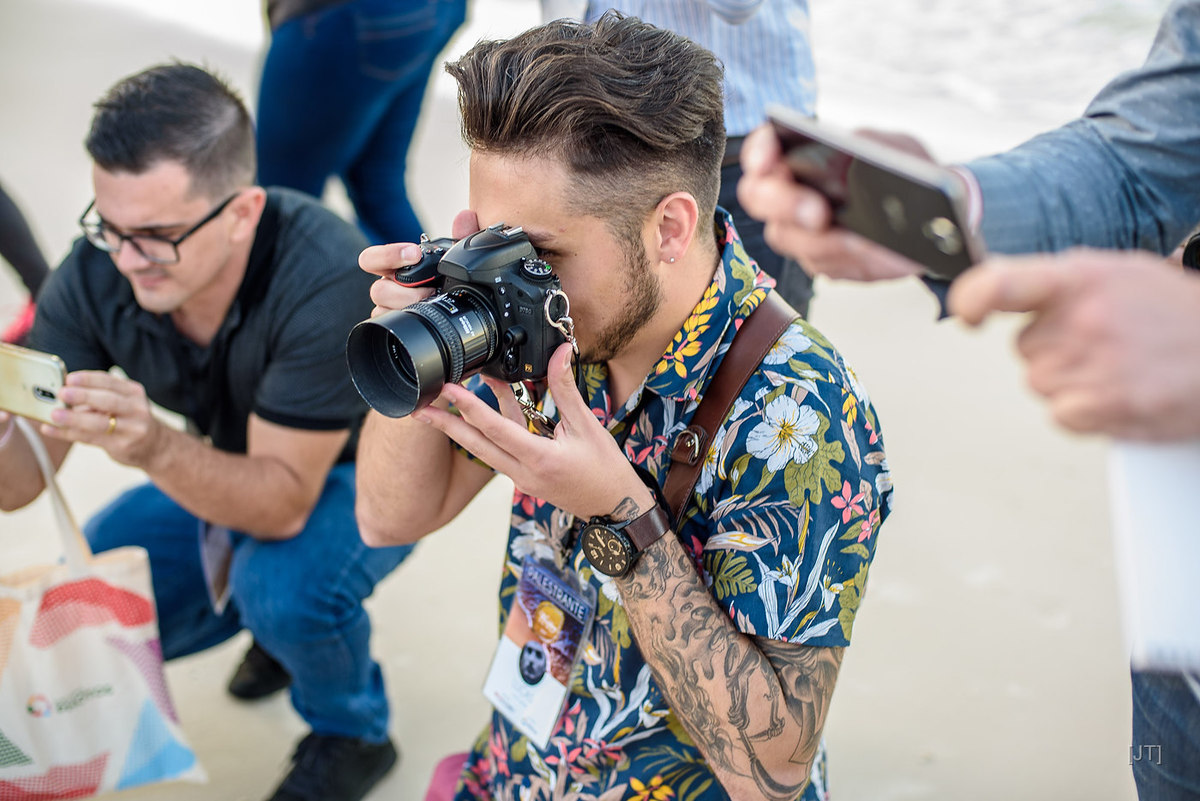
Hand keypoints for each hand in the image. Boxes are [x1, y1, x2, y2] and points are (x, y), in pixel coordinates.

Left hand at [45, 370, 164, 465]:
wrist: (155, 446)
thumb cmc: (131, 420)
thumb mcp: (124, 403)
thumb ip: (99, 397)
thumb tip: (62, 394)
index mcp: (133, 393)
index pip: (110, 382)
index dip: (89, 380)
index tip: (70, 378)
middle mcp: (136, 409)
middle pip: (108, 401)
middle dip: (83, 396)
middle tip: (62, 393)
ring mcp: (131, 429)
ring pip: (99, 423)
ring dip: (74, 418)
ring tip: (54, 415)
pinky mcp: (121, 446)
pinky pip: (90, 438)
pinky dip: (68, 433)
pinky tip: (51, 430)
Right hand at [360, 209, 480, 315]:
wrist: (454, 307)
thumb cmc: (447, 278)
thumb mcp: (456, 257)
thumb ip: (460, 236)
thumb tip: (466, 217)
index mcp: (394, 266)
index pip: (371, 259)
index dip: (388, 255)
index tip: (414, 253)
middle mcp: (387, 287)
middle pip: (378, 290)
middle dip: (404, 291)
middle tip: (429, 289)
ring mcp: (389, 308)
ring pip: (383, 310)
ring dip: (408, 306)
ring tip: (431, 303)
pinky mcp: (394, 325)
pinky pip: (390, 326)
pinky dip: (407, 322)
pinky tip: (424, 318)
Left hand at [411, 343, 653, 519]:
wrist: (615, 508)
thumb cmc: (605, 469)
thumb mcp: (587, 425)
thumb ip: (566, 388)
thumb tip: (559, 351)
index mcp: (538, 458)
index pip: (495, 429)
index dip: (468, 407)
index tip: (447, 390)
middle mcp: (522, 472)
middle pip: (475, 445)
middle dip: (445, 426)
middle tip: (417, 409)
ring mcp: (520, 478)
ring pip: (484, 449)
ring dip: (463, 428)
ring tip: (441, 405)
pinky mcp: (524, 477)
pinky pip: (500, 451)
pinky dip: (490, 430)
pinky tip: (485, 408)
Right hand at [736, 124, 928, 280]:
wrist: (932, 213)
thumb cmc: (905, 171)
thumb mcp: (895, 147)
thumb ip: (871, 147)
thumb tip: (855, 161)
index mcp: (801, 155)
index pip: (762, 149)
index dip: (758, 154)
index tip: (768, 163)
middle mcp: (791, 193)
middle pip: (760, 198)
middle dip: (786, 205)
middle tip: (818, 214)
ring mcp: (801, 232)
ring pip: (792, 240)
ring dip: (824, 242)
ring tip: (859, 241)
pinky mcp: (823, 262)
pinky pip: (826, 265)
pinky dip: (852, 260)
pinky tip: (875, 254)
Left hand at [949, 249, 1199, 438]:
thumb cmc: (1182, 316)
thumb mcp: (1122, 275)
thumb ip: (1061, 285)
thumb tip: (1001, 292)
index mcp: (1082, 276)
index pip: (1000, 283)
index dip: (973, 299)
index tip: (968, 314)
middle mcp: (1083, 317)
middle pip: (1026, 347)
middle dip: (1057, 349)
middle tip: (1107, 344)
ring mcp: (1094, 362)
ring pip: (1042, 383)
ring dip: (1073, 382)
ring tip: (1122, 367)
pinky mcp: (1105, 405)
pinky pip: (1062, 415)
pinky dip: (1086, 412)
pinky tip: (1122, 392)